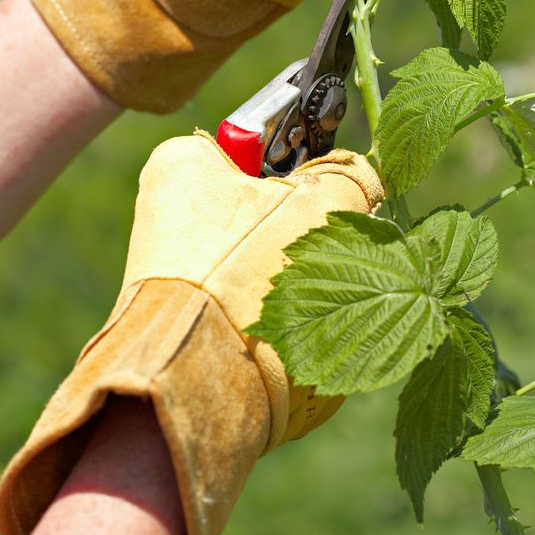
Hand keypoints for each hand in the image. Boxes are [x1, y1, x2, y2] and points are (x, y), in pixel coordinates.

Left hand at [0, 133, 382, 534]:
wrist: (193, 391)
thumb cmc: (249, 274)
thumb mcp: (321, 205)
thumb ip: (352, 176)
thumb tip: (364, 179)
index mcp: (185, 161)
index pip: (268, 143)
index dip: (310, 165)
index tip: (332, 192)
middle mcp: (170, 211)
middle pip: (272, 205)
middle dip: (312, 229)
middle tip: (335, 252)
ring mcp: (176, 273)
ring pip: (272, 260)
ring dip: (304, 278)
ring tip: (314, 301)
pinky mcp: (190, 324)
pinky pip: (257, 305)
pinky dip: (282, 317)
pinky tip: (295, 336)